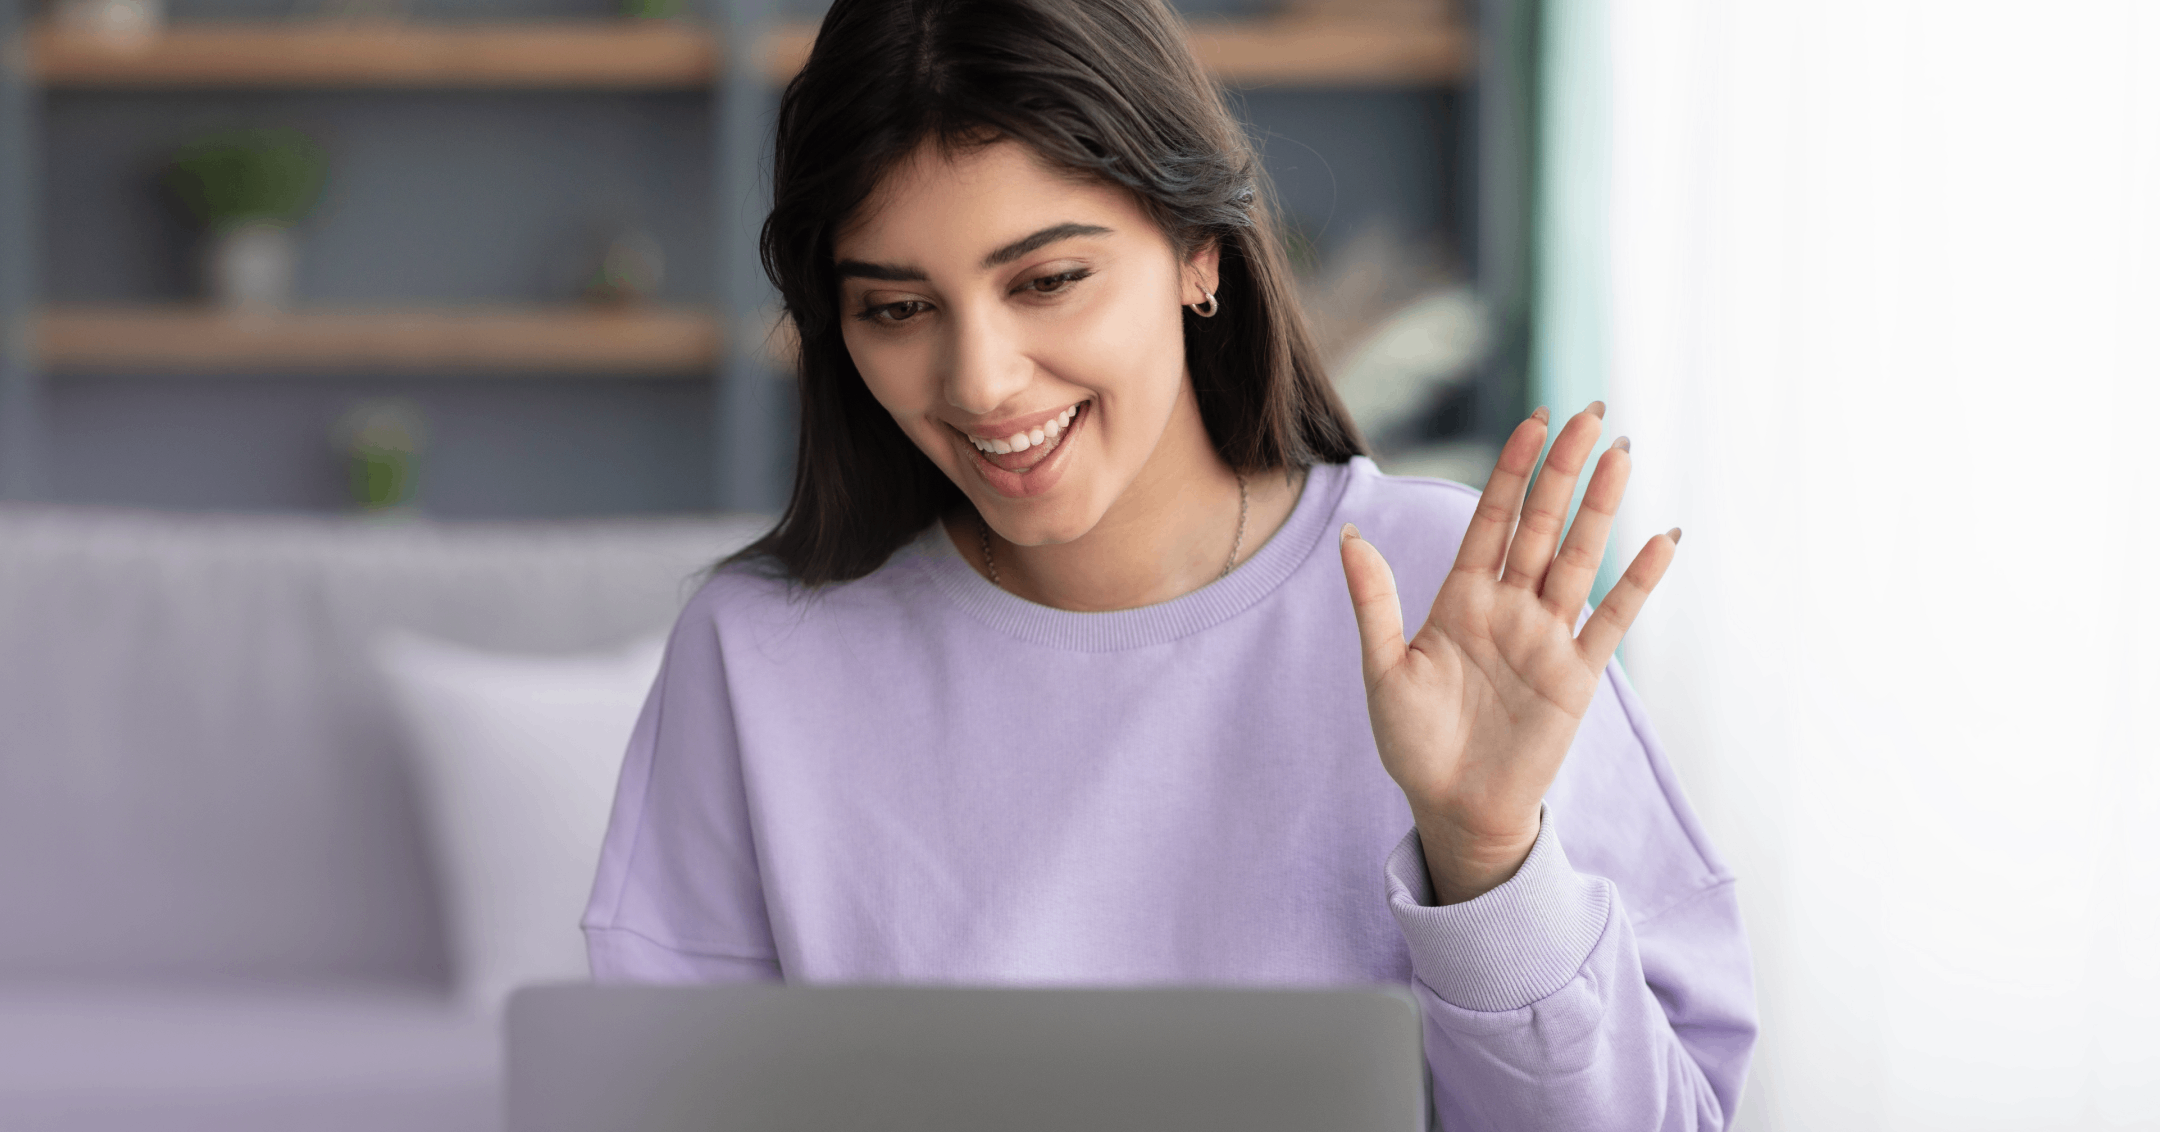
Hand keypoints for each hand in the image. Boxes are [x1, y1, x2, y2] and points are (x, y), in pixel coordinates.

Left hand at [1340, 404, 1678, 903]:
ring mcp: (1547, 638)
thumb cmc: (1413, 743)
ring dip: (1601, 509)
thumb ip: (1374, 603)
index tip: (1534, 420)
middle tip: (1592, 413)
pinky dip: (1637, 582)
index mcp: (1462, 598)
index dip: (1513, 470)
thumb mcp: (1383, 671)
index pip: (1494, 518)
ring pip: (1578, 559)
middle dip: (1565, 470)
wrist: (1453, 808)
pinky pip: (1612, 621)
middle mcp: (1510, 607)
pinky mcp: (1577, 676)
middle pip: (1541, 524)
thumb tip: (1350, 537)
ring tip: (1624, 454)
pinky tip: (1661, 539)